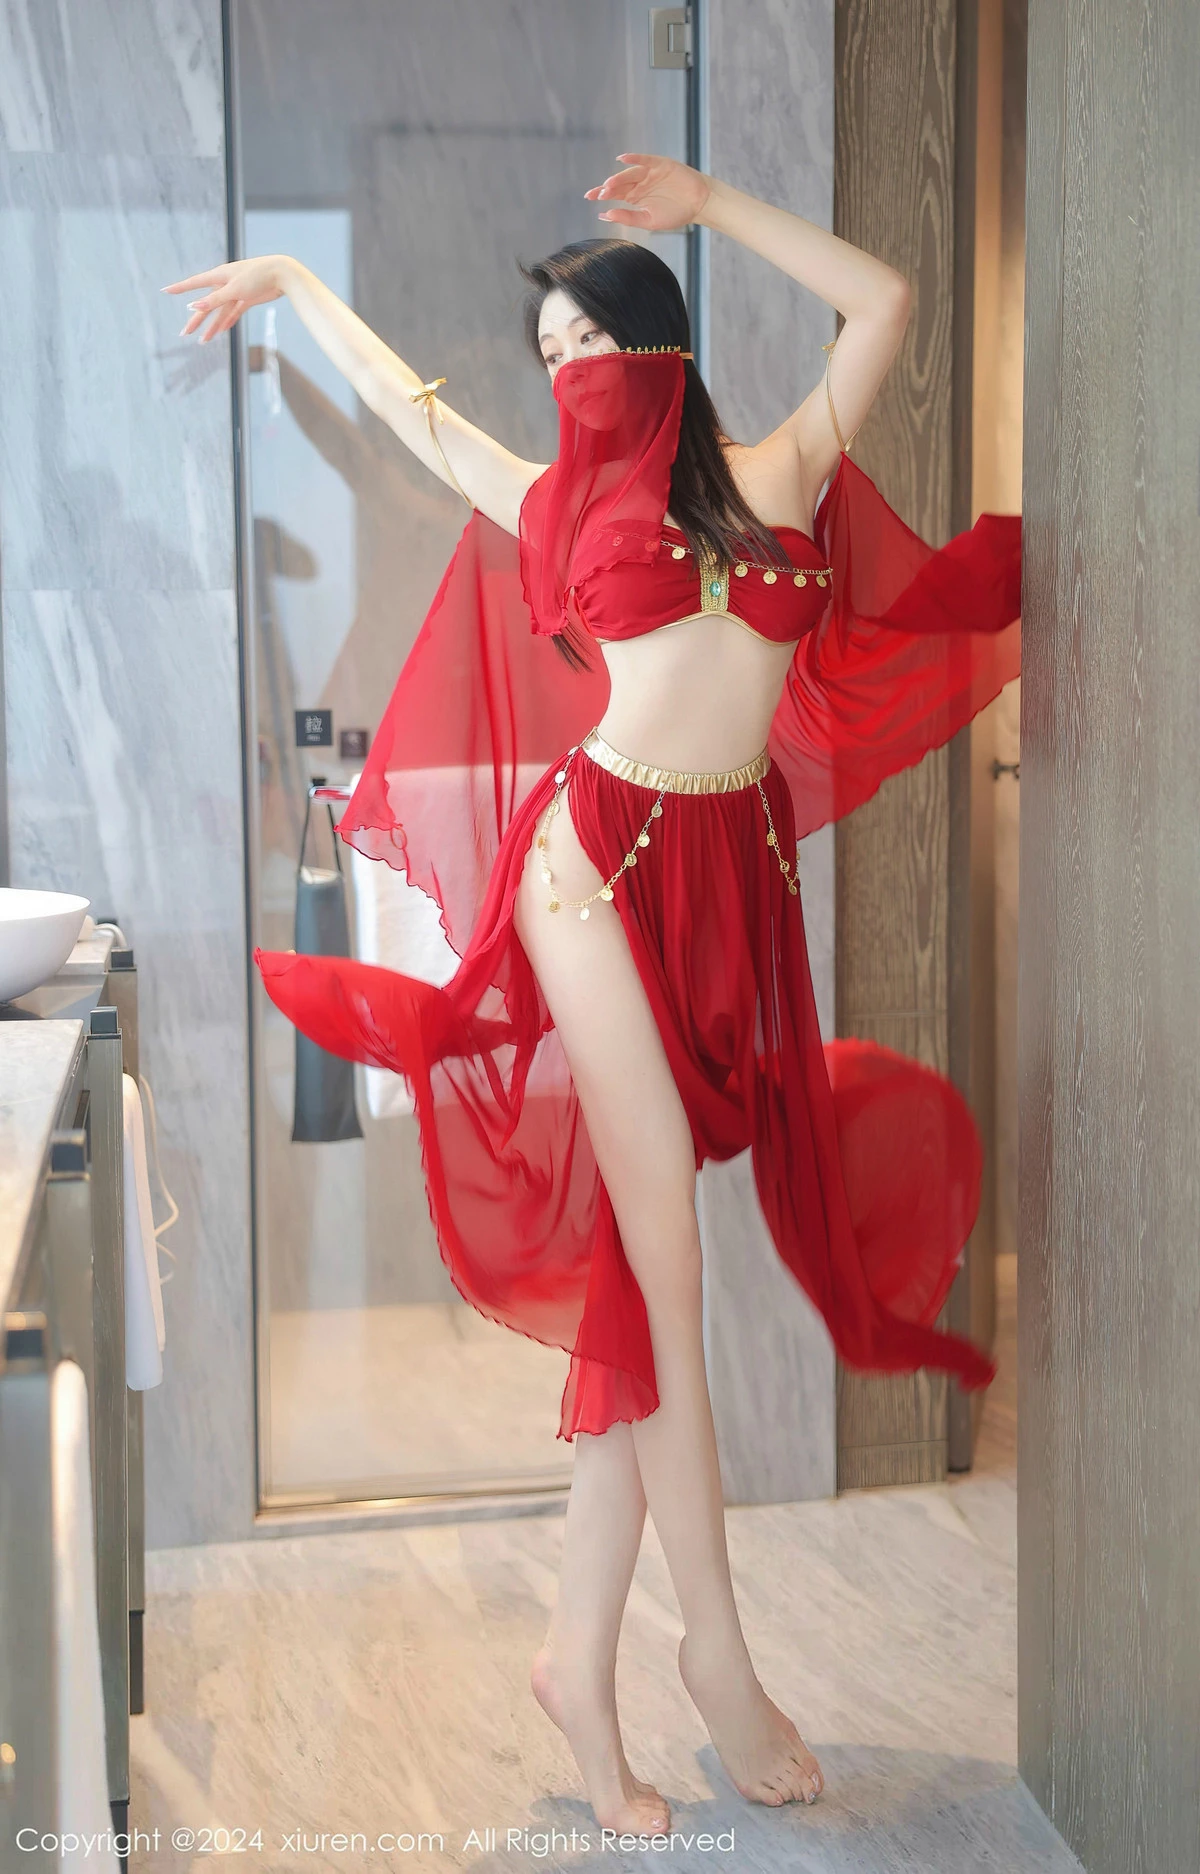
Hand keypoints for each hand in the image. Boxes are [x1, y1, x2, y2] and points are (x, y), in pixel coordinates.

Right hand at [161, 256, 291, 342]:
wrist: (282, 275)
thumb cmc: (258, 276)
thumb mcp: (234, 288)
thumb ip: (214, 299)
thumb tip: (194, 307)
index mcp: (219, 276)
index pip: (194, 283)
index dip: (180, 288)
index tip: (165, 290)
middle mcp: (225, 284)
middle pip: (206, 305)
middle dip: (195, 320)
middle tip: (184, 333)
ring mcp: (236, 292)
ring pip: (220, 312)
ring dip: (211, 326)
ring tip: (202, 342)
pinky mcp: (247, 299)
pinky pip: (234, 313)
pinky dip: (227, 322)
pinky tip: (220, 332)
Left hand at [584, 153, 711, 232]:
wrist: (698, 204)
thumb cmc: (675, 214)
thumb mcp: (648, 221)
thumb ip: (628, 217)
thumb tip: (604, 216)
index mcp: (635, 197)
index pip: (615, 194)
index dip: (602, 194)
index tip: (589, 197)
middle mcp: (640, 183)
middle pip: (620, 183)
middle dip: (608, 188)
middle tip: (597, 194)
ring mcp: (649, 173)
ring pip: (630, 174)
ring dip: (619, 178)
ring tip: (609, 185)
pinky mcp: (660, 165)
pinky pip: (645, 160)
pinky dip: (634, 159)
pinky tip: (623, 159)